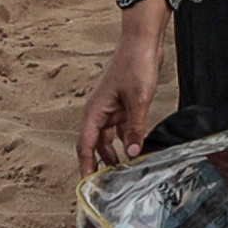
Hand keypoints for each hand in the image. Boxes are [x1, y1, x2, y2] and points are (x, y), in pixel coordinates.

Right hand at [81, 0, 175, 173]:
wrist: (142, 41)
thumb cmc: (135, 64)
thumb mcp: (138, 100)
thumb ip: (135, 129)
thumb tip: (133, 153)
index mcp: (94, 111)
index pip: (85, 146)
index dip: (86, 167)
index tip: (88, 185)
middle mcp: (99, 112)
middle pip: (95, 145)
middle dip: (100, 164)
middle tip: (109, 185)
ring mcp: (110, 108)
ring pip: (108, 138)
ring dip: (114, 153)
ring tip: (124, 171)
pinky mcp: (123, 104)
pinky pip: (120, 128)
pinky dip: (126, 140)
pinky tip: (135, 150)